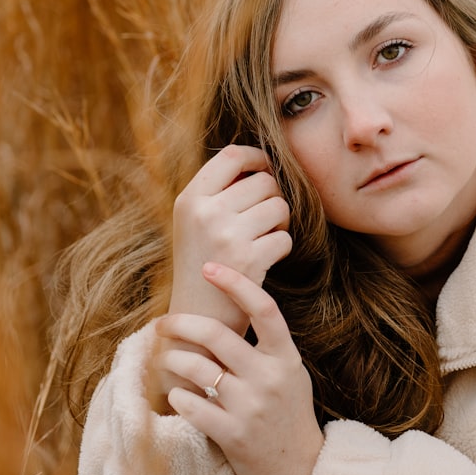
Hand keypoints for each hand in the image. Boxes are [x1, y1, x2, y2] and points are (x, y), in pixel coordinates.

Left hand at [155, 262, 323, 474]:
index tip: (210, 267)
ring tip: (164, 359)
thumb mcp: (289, 372)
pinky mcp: (233, 434)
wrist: (300, 467)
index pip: (264, 308)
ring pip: (198, 369)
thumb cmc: (288, 412)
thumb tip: (227, 309)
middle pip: (219, 335)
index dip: (236, 283)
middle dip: (182, 324)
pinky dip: (178, 397)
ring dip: (173, 360)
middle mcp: (270, 377)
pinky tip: (176, 395)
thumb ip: (266, 345)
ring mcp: (251, 407)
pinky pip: (192, 406)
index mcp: (286, 357)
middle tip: (163, 322)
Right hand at [169, 144, 291, 334]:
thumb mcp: (195, 222)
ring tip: (263, 238)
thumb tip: (261, 159)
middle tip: (262, 220)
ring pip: (280, 207)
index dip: (257, 157)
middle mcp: (206, 213)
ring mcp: (227, 235)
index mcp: (190, 199)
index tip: (266, 168)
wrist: (195, 318)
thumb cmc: (202, 264)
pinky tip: (266, 259)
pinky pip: (285, 238)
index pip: (232, 156)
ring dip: (279, 223)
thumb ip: (219, 191)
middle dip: (272, 198)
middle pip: (265, 182)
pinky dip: (282, 248)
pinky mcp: (249, 259)